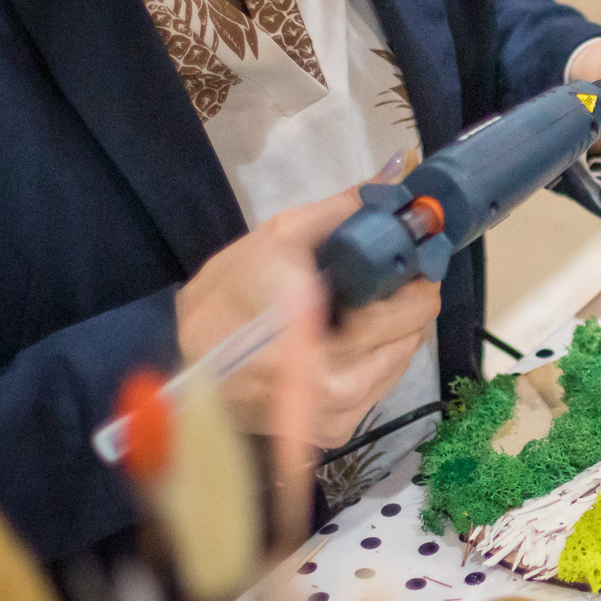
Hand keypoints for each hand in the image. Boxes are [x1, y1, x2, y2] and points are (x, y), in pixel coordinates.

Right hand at [176, 187, 441, 448]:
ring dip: (396, 327)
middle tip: (387, 273)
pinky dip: (377, 355)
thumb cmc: (223, 299)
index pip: (409, 307)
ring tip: (360, 305)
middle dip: (408, 297)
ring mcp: (339, 412)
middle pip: (413, 332)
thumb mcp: (277, 239)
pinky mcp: (337, 431)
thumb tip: (400, 169)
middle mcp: (336, 383)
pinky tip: (348, 336)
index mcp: (319, 334)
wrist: (184, 367)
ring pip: (404, 357)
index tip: (414, 250)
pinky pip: (383, 382)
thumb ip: (344, 209)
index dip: (417, 273)